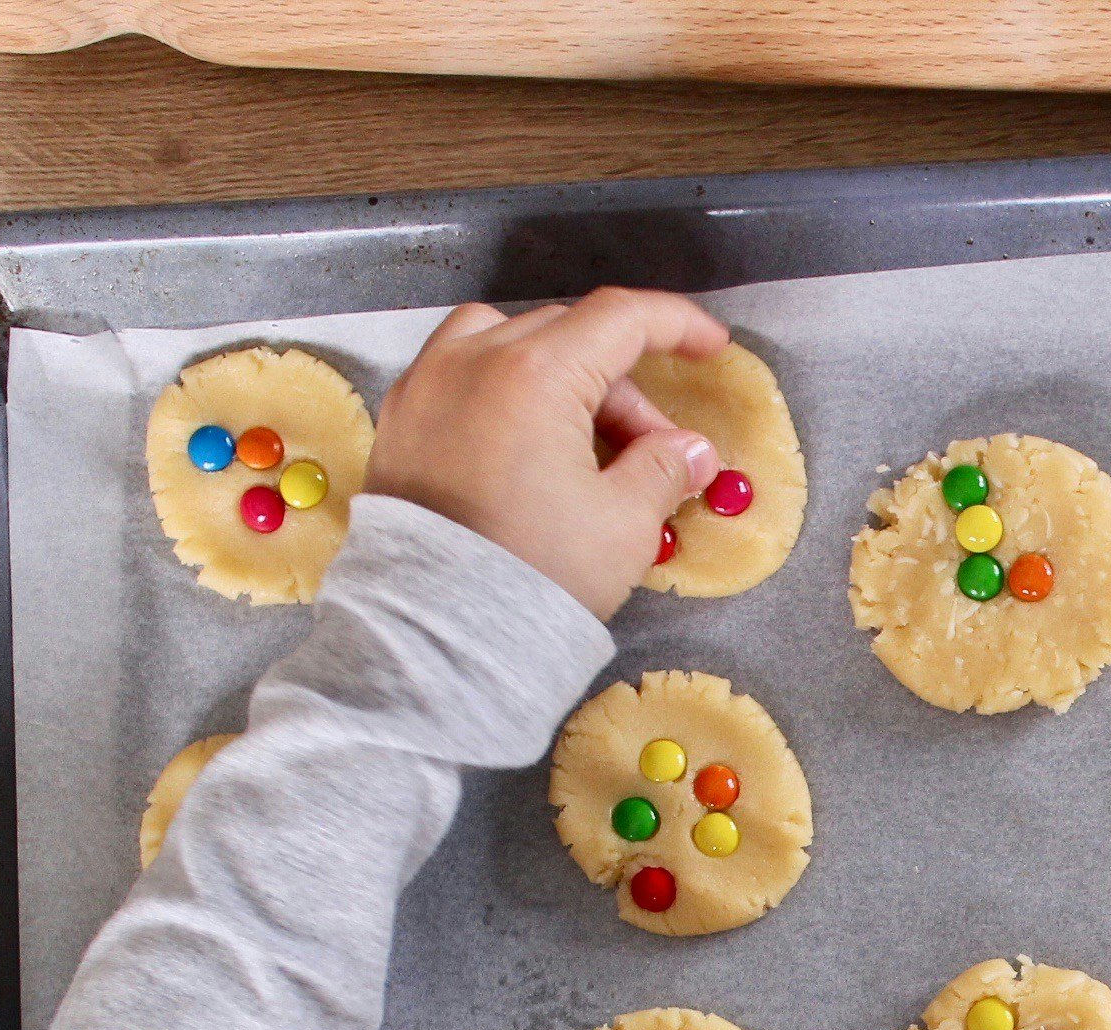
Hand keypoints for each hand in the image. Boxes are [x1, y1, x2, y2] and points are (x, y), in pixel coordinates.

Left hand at [365, 287, 729, 619]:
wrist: (437, 630)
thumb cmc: (535, 575)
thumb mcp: (623, 526)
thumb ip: (664, 471)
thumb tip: (692, 450)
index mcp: (536, 373)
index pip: (620, 319)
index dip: (675, 324)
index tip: (710, 346)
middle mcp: (473, 359)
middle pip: (569, 334)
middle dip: (621, 381)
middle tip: (653, 447)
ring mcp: (427, 384)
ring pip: (506, 338)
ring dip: (556, 370)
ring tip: (580, 435)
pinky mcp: (400, 419)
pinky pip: (459, 371)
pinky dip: (503, 387)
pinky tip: (524, 441)